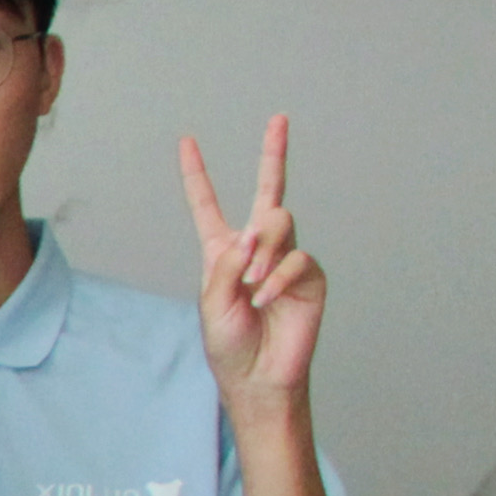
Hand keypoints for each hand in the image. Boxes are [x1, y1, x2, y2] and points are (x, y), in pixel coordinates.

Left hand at [182, 117, 325, 413]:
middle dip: (274, 154)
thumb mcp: (212, 303)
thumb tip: (252, 235)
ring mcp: (286, 259)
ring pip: (281, 223)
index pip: (207, 205)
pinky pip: (297, 259)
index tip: (186, 141)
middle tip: (278, 119)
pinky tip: (267, 299)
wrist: (257, 375)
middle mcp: (256, 248)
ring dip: (264, 251)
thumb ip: (227, 264)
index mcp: (222, 251)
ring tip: (252, 285)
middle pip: (269, 192)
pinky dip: (278, 278)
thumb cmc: (228, 343)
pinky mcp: (309, 276)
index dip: (197, 174)